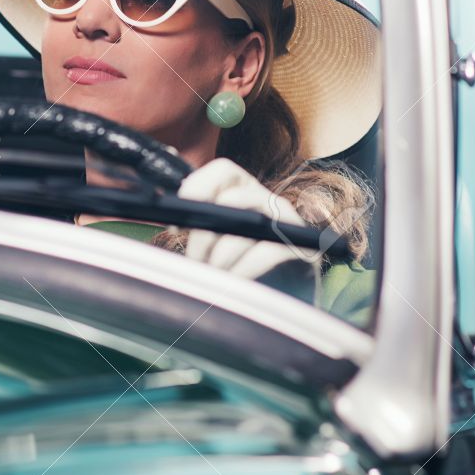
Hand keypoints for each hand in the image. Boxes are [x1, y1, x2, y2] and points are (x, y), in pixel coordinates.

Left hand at [176, 158, 319, 296]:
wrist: (285, 304)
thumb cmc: (243, 271)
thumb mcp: (219, 244)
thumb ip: (201, 226)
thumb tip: (171, 219)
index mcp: (246, 191)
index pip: (223, 170)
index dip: (196, 189)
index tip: (177, 224)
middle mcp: (269, 200)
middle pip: (232, 199)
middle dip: (205, 234)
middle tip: (197, 261)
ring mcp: (289, 223)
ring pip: (248, 226)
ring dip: (222, 257)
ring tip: (215, 277)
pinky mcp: (302, 248)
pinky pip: (266, 252)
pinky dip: (242, 270)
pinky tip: (234, 283)